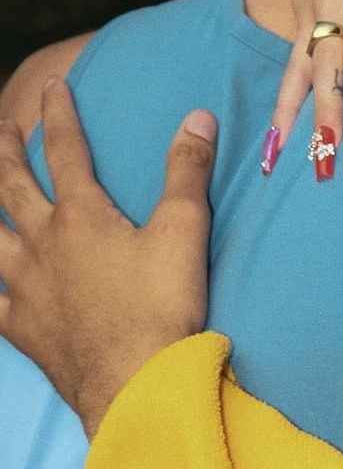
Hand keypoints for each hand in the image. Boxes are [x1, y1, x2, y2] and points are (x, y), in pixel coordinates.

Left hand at [0, 82, 215, 435]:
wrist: (133, 383)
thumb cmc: (161, 308)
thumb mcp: (184, 233)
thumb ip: (186, 172)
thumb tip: (196, 117)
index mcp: (82, 216)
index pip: (67, 152)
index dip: (60, 114)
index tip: (52, 85)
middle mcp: (43, 244)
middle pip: (12, 186)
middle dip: (6, 151)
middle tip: (2, 127)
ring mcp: (25, 287)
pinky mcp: (21, 327)